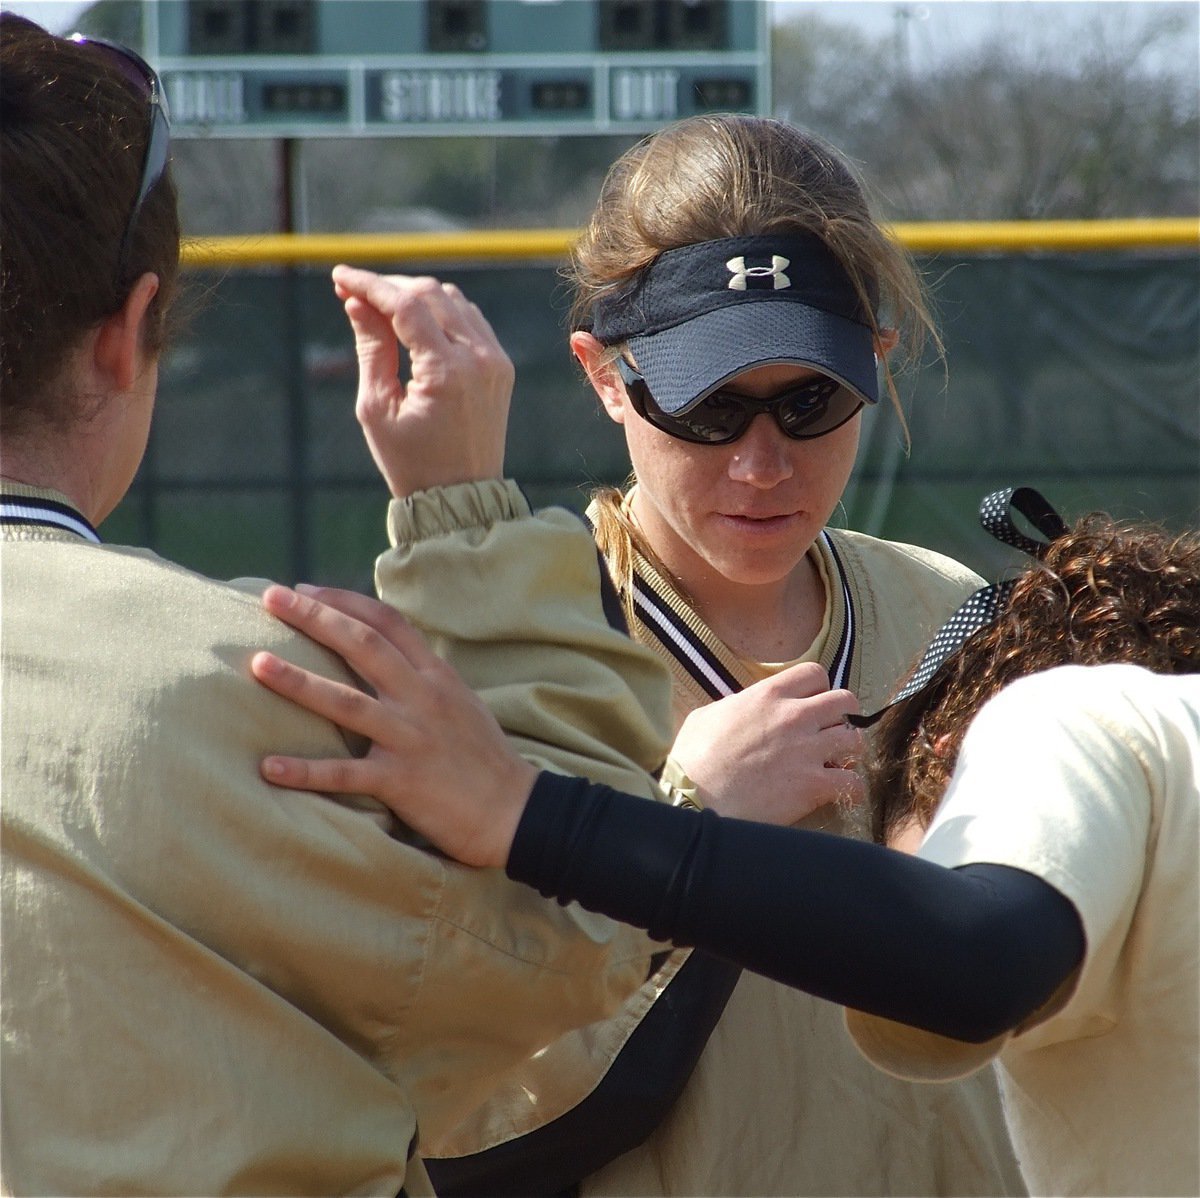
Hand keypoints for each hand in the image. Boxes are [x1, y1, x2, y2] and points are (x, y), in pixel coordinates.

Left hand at [251, 584, 536, 867]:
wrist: (515, 811)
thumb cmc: (484, 758)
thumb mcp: (460, 702)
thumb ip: (423, 678)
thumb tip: (384, 655)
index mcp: (436, 676)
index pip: (388, 623)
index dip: (344, 601)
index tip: (305, 589)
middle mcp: (422, 699)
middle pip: (363, 646)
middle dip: (314, 618)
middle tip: (271, 598)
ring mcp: (411, 738)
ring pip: (347, 703)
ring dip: (299, 682)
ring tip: (258, 664)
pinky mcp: (401, 782)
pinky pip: (345, 775)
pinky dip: (306, 771)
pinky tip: (268, 768)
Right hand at [331, 265, 514, 497]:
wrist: (462, 497)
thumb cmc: (411, 462)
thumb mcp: (377, 408)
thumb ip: (370, 348)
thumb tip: (356, 301)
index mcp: (447, 372)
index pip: (406, 305)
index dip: (370, 285)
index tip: (340, 275)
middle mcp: (480, 360)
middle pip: (431, 294)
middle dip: (389, 287)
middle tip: (352, 292)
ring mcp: (496, 362)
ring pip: (453, 300)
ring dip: (415, 295)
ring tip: (378, 308)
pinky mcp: (502, 367)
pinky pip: (471, 320)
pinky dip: (441, 311)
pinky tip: (413, 321)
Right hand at [671, 662, 863, 822]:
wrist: (695, 798)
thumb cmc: (692, 759)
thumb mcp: (707, 715)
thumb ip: (736, 706)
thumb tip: (744, 709)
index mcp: (768, 695)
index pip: (814, 673)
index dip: (817, 689)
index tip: (811, 704)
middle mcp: (794, 716)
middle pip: (845, 701)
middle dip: (843, 715)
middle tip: (831, 731)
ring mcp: (808, 750)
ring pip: (855, 740)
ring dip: (847, 751)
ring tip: (835, 763)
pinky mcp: (814, 785)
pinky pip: (853, 781)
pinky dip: (850, 788)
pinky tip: (838, 792)